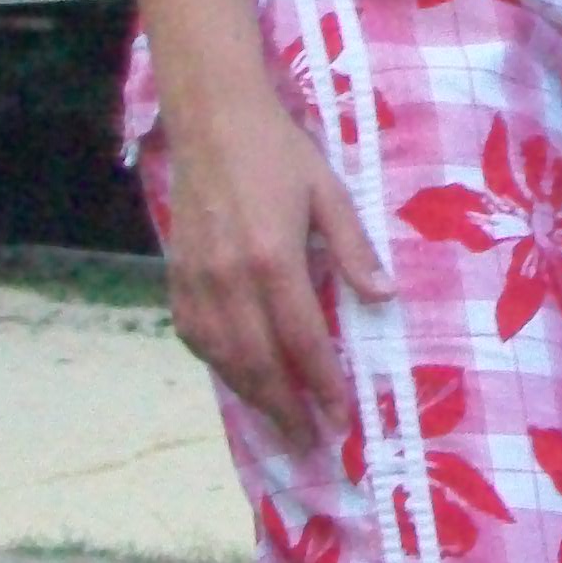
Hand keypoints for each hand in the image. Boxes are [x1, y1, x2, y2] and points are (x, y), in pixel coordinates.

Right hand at [160, 96, 391, 447]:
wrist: (212, 121)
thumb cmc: (279, 152)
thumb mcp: (330, 192)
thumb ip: (355, 249)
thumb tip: (385, 299)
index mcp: (273, 260)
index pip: (302, 341)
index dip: (323, 385)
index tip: (343, 418)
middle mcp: (230, 281)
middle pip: (260, 364)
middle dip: (289, 410)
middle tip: (313, 441)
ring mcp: (197, 282)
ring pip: (224, 359)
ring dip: (254, 397)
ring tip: (282, 422)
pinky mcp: (176, 277)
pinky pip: (196, 338)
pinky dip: (219, 366)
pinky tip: (240, 378)